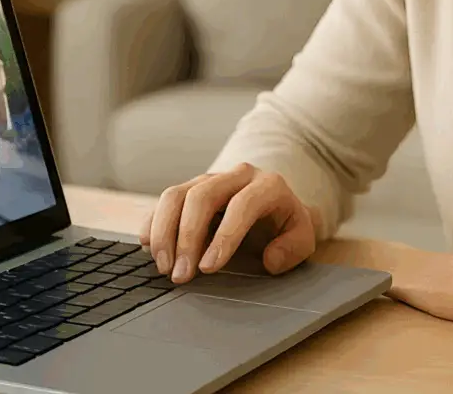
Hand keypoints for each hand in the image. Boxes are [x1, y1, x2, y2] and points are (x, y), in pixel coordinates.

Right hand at [139, 162, 316, 283]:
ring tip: (164, 266)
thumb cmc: (284, 223)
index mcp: (268, 185)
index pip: (241, 205)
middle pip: (202, 196)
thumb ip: (294, 248)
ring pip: (177, 194)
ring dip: (165, 231)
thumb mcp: (302, 236)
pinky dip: (153, 221)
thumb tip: (270, 259)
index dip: (224, 237)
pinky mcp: (190, 188)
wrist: (273, 202)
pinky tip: (149, 246)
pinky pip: (165, 200)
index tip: (208, 268)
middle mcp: (236, 175)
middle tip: (180, 276)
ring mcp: (210, 179)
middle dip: (187, 237)